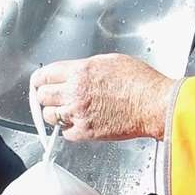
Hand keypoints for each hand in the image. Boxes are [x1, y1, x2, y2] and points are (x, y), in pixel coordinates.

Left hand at [30, 54, 176, 142]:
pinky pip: (65, 133)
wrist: (154, 104)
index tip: (40, 83)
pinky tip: (78, 124)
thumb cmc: (140, 82)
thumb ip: (87, 67)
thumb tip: (76, 72)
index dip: (40, 79)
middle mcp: (74, 92)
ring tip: (64, 111)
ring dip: (54, 113)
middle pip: (42, 96)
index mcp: (80, 72)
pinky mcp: (87, 132)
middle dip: (45, 96)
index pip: (44, 75)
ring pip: (50, 116)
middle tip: (51, 98)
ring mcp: (79, 114)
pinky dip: (69, 130)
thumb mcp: (110, 62)